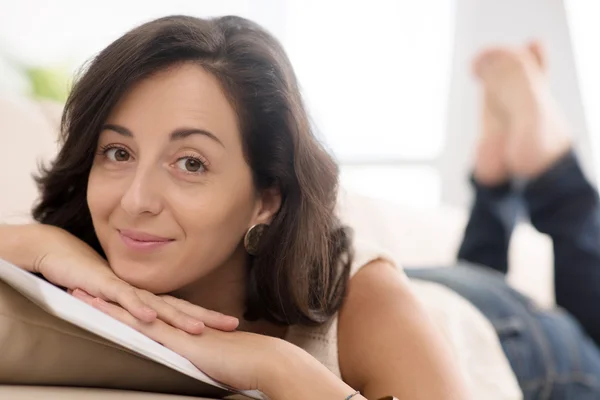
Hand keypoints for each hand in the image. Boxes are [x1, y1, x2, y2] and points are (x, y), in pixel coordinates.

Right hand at [20, 224, 238, 332]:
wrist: (62, 253)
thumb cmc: (91, 278)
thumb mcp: (118, 298)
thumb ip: (136, 309)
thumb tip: (155, 324)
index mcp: (148, 295)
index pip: (183, 308)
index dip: (207, 316)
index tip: (232, 324)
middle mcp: (142, 291)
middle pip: (179, 307)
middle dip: (207, 317)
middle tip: (233, 325)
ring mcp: (126, 288)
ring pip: (157, 305)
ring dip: (178, 317)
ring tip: (200, 328)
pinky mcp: (105, 286)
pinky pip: (123, 299)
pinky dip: (137, 308)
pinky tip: (150, 318)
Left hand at [72, 289, 296, 393]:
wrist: (261, 360)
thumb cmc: (244, 365)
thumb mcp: (216, 361)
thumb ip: (203, 357)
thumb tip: (198, 360)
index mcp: (183, 331)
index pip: (150, 317)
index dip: (127, 307)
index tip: (108, 300)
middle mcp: (175, 325)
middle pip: (136, 307)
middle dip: (110, 298)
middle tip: (83, 286)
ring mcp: (174, 328)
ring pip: (131, 310)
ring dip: (104, 301)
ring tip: (78, 291)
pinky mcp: (174, 337)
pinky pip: (138, 323)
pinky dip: (116, 313)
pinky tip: (97, 307)